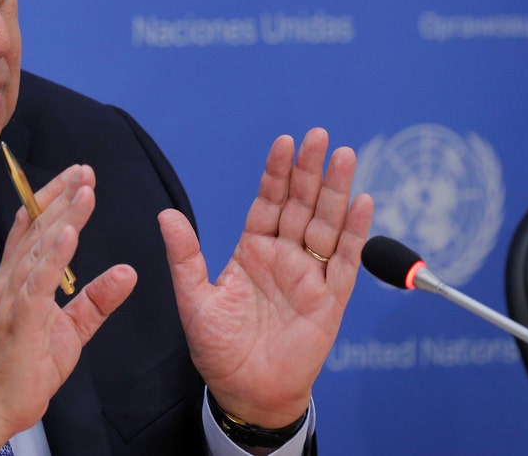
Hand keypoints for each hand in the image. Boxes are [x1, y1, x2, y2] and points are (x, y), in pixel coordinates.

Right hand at [0, 164, 137, 455]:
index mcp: (21, 278)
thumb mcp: (73, 327)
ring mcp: (13, 297)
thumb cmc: (27, 363)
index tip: (78, 176)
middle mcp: (12, 280)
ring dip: (62, 217)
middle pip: (39, 229)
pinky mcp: (20, 319)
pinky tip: (69, 233)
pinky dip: (54, 256)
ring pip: (40, 248)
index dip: (54, 199)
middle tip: (85, 170)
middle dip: (62, 196)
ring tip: (84, 192)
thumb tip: (126, 272)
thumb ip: (97, 299)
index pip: (36, 228)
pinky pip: (38, 282)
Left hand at [159, 128, 373, 427]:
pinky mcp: (330, 300)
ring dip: (336, 191)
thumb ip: (184, 256)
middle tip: (320, 136)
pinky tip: (362, 202)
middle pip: (301, 205)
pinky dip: (355, 233)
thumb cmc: (218, 349)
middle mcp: (283, 257)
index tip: (284, 142)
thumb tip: (165, 214)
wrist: (246, 391)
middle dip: (310, 171)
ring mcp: (309, 276)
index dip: (276, 173)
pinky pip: (345, 262)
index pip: (268, 202)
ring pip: (327, 225)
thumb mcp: (193, 299)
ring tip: (344, 156)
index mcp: (252, 251)